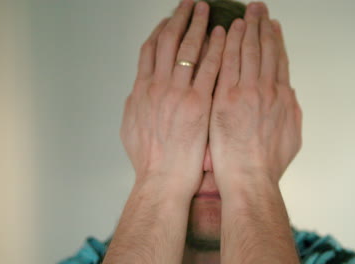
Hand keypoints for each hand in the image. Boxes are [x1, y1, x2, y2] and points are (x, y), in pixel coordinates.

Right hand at [120, 0, 224, 196]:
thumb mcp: (131, 127)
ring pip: (189, 49)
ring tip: (207, 10)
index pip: (150, 50)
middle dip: (180, 18)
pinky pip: (210, 69)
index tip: (170, 19)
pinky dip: (216, 49)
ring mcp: (179, 94)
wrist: (162, 180)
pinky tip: (224, 36)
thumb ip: (135, 104)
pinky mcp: (199, 104)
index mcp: (141, 90)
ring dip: (199, 26)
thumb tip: (137, 90)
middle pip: (169, 42)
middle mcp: (157, 87)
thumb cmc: (149, 160)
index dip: (161, 30)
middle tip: (190, 4)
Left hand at [209, 3, 301, 191]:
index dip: (276, 40)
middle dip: (262, 26)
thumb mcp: (292, 137)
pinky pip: (226, 62)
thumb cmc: (268, 164)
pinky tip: (225, 30)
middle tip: (259, 8)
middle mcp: (267, 90)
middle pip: (265, 50)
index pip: (279, 60)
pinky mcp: (226, 97)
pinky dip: (227, 44)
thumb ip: (291, 111)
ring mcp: (246, 91)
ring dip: (246, 28)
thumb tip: (289, 94)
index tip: (273, 26)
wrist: (250, 179)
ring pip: (246, 51)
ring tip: (245, 12)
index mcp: (283, 98)